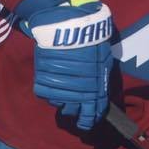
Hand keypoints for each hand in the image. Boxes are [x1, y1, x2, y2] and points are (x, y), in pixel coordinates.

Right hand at [26, 0, 113, 130]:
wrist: (66, 26)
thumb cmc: (89, 38)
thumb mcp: (103, 56)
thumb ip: (101, 74)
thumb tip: (102, 88)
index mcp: (96, 87)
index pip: (94, 112)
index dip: (91, 119)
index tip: (89, 122)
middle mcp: (78, 92)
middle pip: (76, 114)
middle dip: (77, 116)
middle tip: (77, 117)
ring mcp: (60, 88)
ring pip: (61, 106)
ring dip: (64, 104)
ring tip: (66, 98)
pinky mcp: (45, 82)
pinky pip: (48, 96)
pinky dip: (51, 94)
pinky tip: (56, 87)